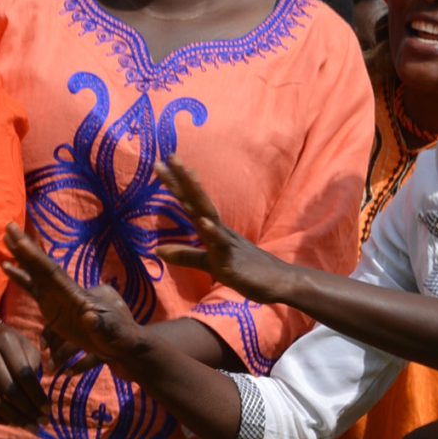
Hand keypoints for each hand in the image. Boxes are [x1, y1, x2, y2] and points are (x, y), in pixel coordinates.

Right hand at [0, 319, 45, 425]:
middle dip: (28, 411)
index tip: (47, 411)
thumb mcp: (21, 345)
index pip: (24, 375)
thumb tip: (39, 399)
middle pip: (9, 390)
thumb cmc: (2, 343)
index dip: (37, 396)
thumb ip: (32, 366)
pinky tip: (9, 421)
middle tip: (40, 423)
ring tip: (28, 425)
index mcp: (5, 340)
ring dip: (14, 418)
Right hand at [3, 224, 141, 373]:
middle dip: (25, 248)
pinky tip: (7, 268)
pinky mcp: (52, 307)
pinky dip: (21, 278)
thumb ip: (99, 324)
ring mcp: (57, 297)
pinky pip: (32, 289)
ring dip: (21, 258)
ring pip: (35, 273)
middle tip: (9, 226)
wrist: (120, 340)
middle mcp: (64, 290)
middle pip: (41, 266)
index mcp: (75, 294)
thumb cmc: (118, 335)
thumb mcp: (110, 331)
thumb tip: (89, 317)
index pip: (52, 273)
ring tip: (4, 241)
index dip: (36, 258)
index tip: (21, 241)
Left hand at [152, 157, 290, 305]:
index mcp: (212, 229)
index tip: (160, 165)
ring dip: (198, 195)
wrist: (279, 282)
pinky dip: (213, 231)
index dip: (176, 185)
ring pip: (209, 214)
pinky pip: (222, 244)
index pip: (190, 203)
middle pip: (197, 201)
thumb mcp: (210, 264)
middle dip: (183, 179)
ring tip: (186, 174)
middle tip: (169, 156)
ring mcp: (226, 241)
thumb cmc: (246, 271)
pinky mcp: (232, 259)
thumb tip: (158, 250)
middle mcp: (219, 229)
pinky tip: (203, 221)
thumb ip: (186, 255)